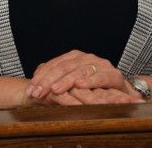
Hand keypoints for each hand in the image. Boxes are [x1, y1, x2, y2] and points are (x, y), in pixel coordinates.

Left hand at [25, 50, 141, 102]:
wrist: (122, 93)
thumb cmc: (93, 90)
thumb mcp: (71, 85)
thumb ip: (54, 80)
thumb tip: (34, 82)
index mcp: (75, 57)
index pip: (54, 64)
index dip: (41, 77)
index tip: (30, 89)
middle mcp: (87, 58)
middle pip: (64, 67)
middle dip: (49, 80)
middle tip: (37, 92)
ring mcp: (101, 65)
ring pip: (80, 70)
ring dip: (66, 81)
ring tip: (54, 89)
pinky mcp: (114, 75)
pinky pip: (101, 77)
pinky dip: (91, 81)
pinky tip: (80, 85)